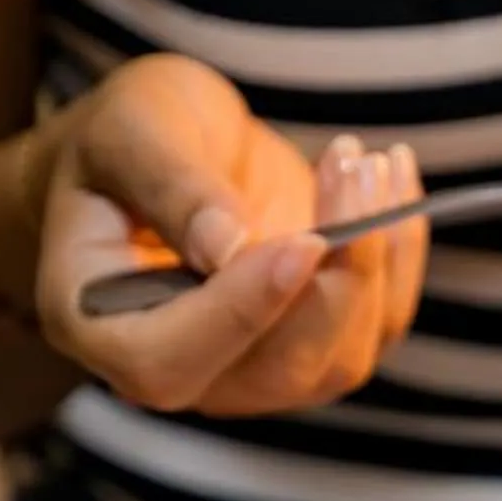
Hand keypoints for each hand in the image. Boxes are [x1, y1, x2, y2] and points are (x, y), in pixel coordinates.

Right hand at [32, 55, 426, 415]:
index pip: (169, 361)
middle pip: (282, 368)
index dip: (242, 313)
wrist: (163, 150)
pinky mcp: (320, 343)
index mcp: (100, 327)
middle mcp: (185, 368)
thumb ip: (168, 187)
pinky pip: (381, 323)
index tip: (303, 241)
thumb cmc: (125, 142)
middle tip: (350, 167)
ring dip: (378, 257)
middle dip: (337, 275)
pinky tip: (394, 179)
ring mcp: (259, 368)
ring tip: (368, 160)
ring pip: (345, 355)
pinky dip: (402, 254)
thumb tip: (226, 248)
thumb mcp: (127, 132)